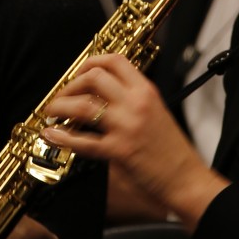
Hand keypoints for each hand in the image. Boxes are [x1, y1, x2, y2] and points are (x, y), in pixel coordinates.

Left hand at [40, 53, 228, 228]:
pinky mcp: (119, 150)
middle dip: (71, 85)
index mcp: (146, 91)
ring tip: (52, 112)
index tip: (79, 73)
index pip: (115, 60)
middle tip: (62, 95)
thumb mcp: (157, 112)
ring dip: (61, 107)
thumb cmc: (172, 150)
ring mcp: (126, 126)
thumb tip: (102, 95)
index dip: (91, 62)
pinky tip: (52, 135)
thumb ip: (132, 100)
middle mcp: (136, 103)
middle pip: (94, 78)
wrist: (186, 178)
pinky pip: (83, 141)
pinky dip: (62, 137)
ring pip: (83, 106)